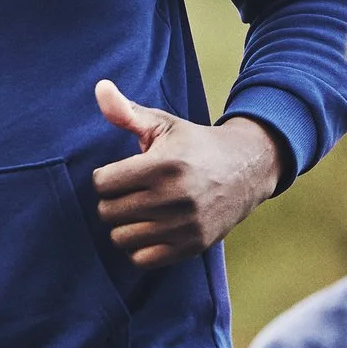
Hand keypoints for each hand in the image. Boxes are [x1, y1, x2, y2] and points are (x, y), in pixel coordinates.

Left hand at [91, 80, 282, 267]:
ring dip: (124, 226)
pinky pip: (143, 259)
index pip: (103, 183)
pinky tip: (149, 230)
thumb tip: (100, 88)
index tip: (120, 173)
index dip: (106, 177)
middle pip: (108, 212)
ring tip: (138, 212)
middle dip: (112, 201)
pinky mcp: (192, 246)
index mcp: (164, 165)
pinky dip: (139, 248)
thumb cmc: (194, 145)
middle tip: (129, 193)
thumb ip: (126, 111)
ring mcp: (184, 225)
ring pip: (121, 238)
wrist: (246, 169)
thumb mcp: (164, 124)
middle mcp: (175, 197)